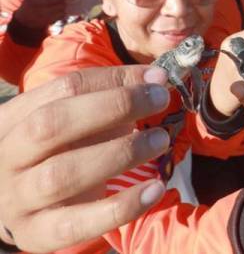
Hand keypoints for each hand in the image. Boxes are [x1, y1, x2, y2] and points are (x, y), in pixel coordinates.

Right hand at [0, 66, 171, 252]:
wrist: (17, 206)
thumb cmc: (56, 151)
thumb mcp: (72, 119)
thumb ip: (107, 98)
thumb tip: (155, 80)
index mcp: (15, 117)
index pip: (65, 87)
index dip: (115, 79)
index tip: (157, 78)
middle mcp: (9, 155)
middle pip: (54, 124)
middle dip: (115, 106)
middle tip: (160, 99)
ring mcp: (18, 197)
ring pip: (63, 175)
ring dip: (120, 153)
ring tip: (160, 140)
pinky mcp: (38, 233)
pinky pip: (78, 225)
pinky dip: (121, 207)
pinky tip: (154, 189)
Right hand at [12, 0, 71, 28]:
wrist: (25, 19)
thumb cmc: (34, 3)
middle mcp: (36, 2)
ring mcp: (41, 12)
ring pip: (60, 6)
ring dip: (66, 4)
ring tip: (68, 2)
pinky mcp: (46, 20)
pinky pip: (60, 15)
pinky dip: (64, 12)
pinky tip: (64, 11)